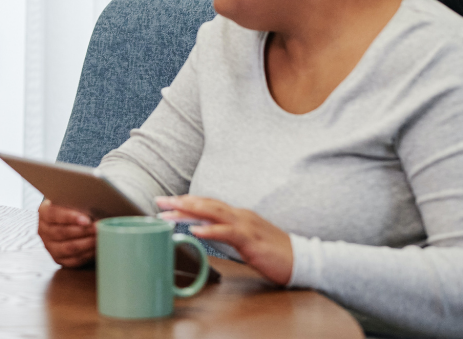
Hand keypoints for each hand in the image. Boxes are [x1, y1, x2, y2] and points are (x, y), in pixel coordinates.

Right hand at [38, 199, 95, 267]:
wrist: (67, 222)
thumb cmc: (72, 209)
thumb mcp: (69, 201)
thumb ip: (77, 202)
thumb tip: (94, 203)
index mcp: (44, 213)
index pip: (54, 215)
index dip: (70, 217)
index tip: (87, 220)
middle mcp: (43, 231)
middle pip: (62, 233)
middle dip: (83, 231)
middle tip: (99, 228)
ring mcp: (50, 247)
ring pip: (69, 248)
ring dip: (87, 243)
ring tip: (100, 238)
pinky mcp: (58, 259)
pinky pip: (74, 260)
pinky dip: (87, 255)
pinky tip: (97, 248)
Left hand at [156, 195, 293, 284]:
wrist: (303, 260)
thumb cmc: (274, 253)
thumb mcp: (245, 241)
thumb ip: (227, 234)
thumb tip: (205, 233)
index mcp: (238, 215)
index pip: (208, 204)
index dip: (187, 202)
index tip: (166, 203)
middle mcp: (240, 215)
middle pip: (206, 204)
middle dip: (181, 202)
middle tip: (159, 201)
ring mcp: (246, 225)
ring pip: (213, 212)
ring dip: (189, 210)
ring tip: (170, 211)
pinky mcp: (252, 240)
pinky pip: (228, 232)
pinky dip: (210, 230)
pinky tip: (195, 231)